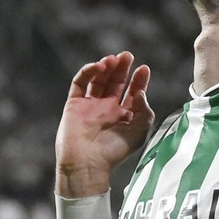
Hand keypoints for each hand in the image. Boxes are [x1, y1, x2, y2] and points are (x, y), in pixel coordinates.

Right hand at [54, 52, 152, 195]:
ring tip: (114, 59)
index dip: (138, 80)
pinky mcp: (74, 104)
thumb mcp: (139, 132)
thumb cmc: (114, 151)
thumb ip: (144, 110)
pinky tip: (99, 66)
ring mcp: (90, 106)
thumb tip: (140, 92)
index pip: (132, 93)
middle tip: (128, 56)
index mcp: (123, 116)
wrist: (87, 163)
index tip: (144, 69)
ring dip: (106, 67)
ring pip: (98, 80)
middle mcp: (106, 109)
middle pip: (115, 82)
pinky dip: (88, 72)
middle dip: (122, 68)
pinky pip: (80, 83)